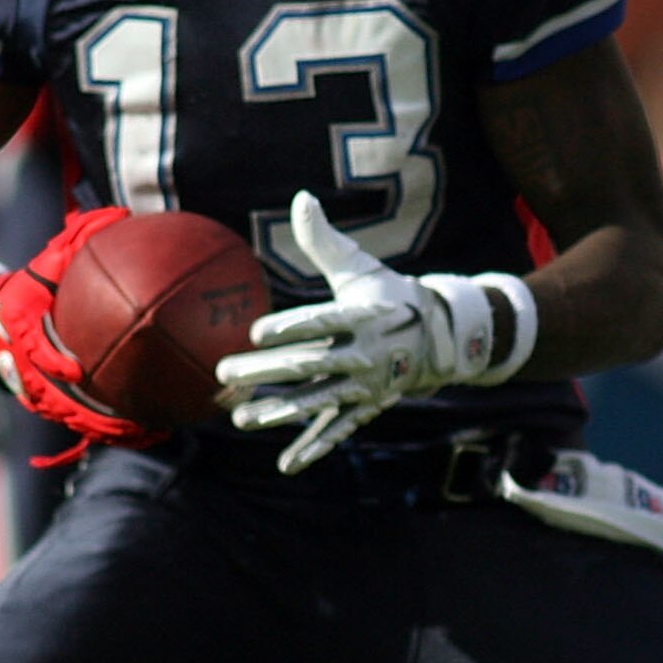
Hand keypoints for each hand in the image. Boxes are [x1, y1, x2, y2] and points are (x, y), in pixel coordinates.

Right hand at [0, 208, 160, 449]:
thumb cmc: (26, 287)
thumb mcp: (47, 261)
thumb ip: (80, 237)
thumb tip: (120, 214)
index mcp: (23, 338)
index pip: (34, 356)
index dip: (51, 364)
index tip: (74, 371)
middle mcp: (30, 374)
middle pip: (59, 405)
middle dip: (92, 417)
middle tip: (129, 423)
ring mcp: (41, 394)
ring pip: (75, 420)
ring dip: (108, 430)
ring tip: (149, 433)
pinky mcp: (54, 403)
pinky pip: (84, 420)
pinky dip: (112, 427)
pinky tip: (149, 429)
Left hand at [217, 194, 516, 473]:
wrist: (439, 337)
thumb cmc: (386, 295)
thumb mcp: (359, 267)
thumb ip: (325, 241)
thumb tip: (302, 199)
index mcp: (362, 316)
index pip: (322, 321)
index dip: (291, 326)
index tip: (256, 330)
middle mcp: (366, 354)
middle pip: (310, 365)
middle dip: (266, 372)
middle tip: (224, 373)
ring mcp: (366, 386)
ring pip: (318, 402)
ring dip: (280, 413)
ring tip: (241, 417)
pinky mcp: (366, 408)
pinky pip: (338, 431)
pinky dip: (313, 448)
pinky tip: (285, 463)